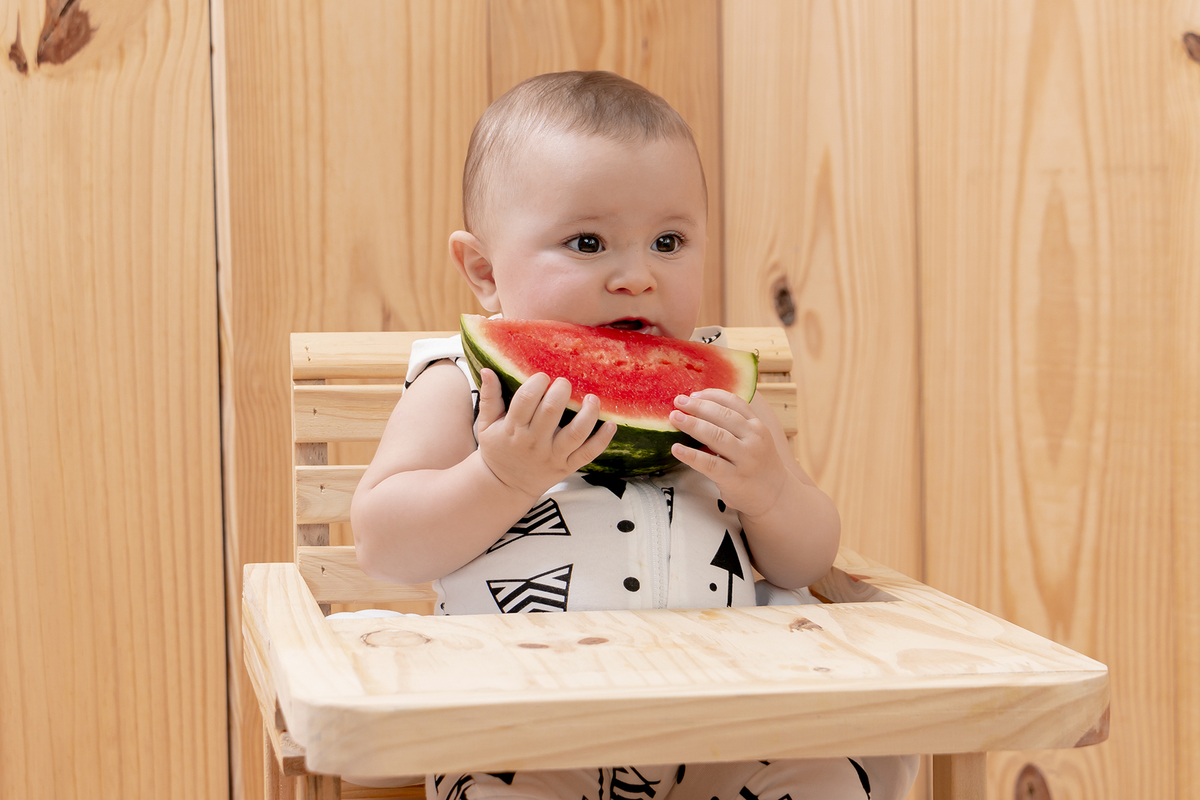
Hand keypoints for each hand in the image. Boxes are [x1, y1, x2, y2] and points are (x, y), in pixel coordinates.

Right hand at [475, 369, 615, 499]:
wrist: (504, 487)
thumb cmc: (497, 450)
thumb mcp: (486, 425)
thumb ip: (488, 397)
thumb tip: (487, 370)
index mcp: (513, 429)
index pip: (525, 400)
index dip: (536, 383)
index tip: (542, 376)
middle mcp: (534, 442)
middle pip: (552, 411)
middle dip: (561, 391)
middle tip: (565, 382)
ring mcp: (553, 455)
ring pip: (576, 433)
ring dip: (588, 412)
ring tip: (591, 397)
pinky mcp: (567, 466)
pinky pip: (588, 453)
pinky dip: (602, 439)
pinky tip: (611, 424)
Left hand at [669, 389, 786, 517]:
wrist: (776, 496)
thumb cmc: (758, 464)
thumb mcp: (754, 439)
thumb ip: (735, 425)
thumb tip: (700, 408)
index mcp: (757, 426)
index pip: (734, 402)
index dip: (712, 395)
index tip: (693, 393)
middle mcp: (753, 439)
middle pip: (723, 415)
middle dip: (698, 406)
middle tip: (678, 401)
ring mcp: (745, 458)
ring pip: (716, 436)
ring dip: (692, 424)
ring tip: (674, 418)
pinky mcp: (734, 478)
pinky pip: (709, 463)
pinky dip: (691, 455)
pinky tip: (676, 449)